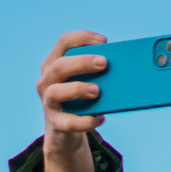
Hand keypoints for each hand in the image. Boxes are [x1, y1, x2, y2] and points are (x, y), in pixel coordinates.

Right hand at [36, 31, 107, 171]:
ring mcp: (48, 103)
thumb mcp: (85, 82)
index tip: (104, 41)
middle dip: (82, 62)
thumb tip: (124, 69)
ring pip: (56, 92)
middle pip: (59, 66)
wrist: (63, 133)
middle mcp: (46, 81)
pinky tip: (101, 118)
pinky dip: (86, 121)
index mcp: (54, 64)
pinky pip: (69, 123)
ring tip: (97, 91)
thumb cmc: (78, 101)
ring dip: (78, 89)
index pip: (64, 43)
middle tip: (104, 63)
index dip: (83, 38)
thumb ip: (96, 73)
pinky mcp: (56, 124)